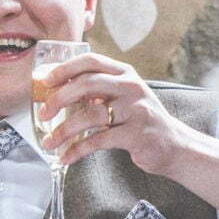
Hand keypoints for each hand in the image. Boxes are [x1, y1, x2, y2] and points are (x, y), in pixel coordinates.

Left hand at [36, 53, 199, 173]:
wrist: (175, 145)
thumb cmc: (140, 121)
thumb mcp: (123, 97)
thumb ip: (98, 91)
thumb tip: (57, 92)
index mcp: (125, 73)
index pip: (91, 61)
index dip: (65, 69)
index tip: (45, 81)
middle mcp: (131, 87)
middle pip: (87, 84)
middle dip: (59, 99)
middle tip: (42, 114)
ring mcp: (135, 110)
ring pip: (90, 115)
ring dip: (64, 131)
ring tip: (49, 142)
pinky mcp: (136, 134)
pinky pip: (98, 140)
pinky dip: (77, 150)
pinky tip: (66, 157)